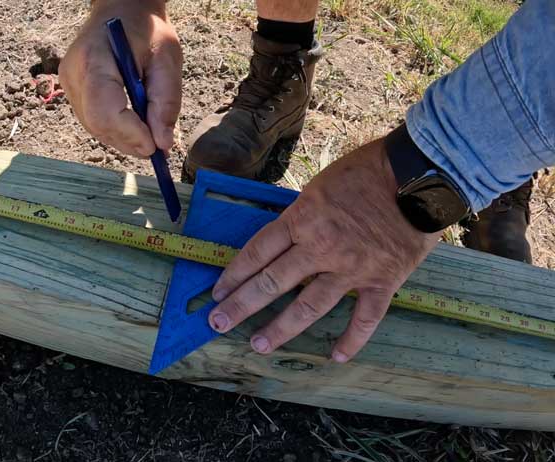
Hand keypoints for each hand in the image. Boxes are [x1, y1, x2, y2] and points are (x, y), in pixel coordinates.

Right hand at [59, 0, 181, 157]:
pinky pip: (92, 121)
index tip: (156, 146)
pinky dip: (115, 130)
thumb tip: (162, 143)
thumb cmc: (147, 31)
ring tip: (148, 134)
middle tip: (157, 147)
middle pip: (97, 124)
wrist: (122, 10)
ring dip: (123, 139)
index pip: (104, 109)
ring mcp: (69, 83)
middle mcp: (74, 73)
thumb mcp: (167, 59)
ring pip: (94, 128)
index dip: (130, 134)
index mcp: (95, 58)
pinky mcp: (72, 91)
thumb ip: (166, 101)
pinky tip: (133, 124)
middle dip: (129, 142)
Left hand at [208, 138, 440, 361]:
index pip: (257, 253)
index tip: (217, 292)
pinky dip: (353, 339)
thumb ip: (300, 216)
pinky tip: (336, 357)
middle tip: (217, 324)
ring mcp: (351, 268)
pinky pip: (365, 317)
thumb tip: (280, 241)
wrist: (420, 174)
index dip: (234, 275)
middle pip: (272, 283)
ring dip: (281, 329)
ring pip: (309, 307)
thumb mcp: (319, 185)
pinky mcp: (383, 280)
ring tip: (258, 346)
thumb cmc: (367, 170)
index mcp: (302, 219)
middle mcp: (320, 247)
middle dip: (240, 306)